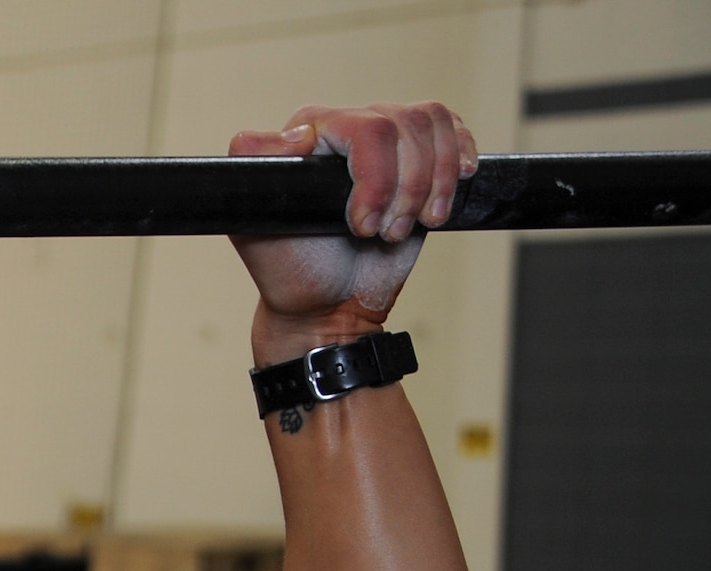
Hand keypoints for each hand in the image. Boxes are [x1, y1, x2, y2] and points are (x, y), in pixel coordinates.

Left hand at [229, 102, 476, 364]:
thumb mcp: (255, 230)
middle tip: (382, 235)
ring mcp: (386, 139)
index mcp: (308, 134)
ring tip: (402, 229)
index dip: (376, 179)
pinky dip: (456, 164)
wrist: (330, 305)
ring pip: (433, 126)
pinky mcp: (419, 156)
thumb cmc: (293, 272)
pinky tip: (441, 199)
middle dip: (404, 190)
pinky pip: (452, 132)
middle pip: (405, 125)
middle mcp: (348, 127)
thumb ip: (255, 173)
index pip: (365, 127)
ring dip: (430, 187)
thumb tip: (300, 135)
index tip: (362, 227)